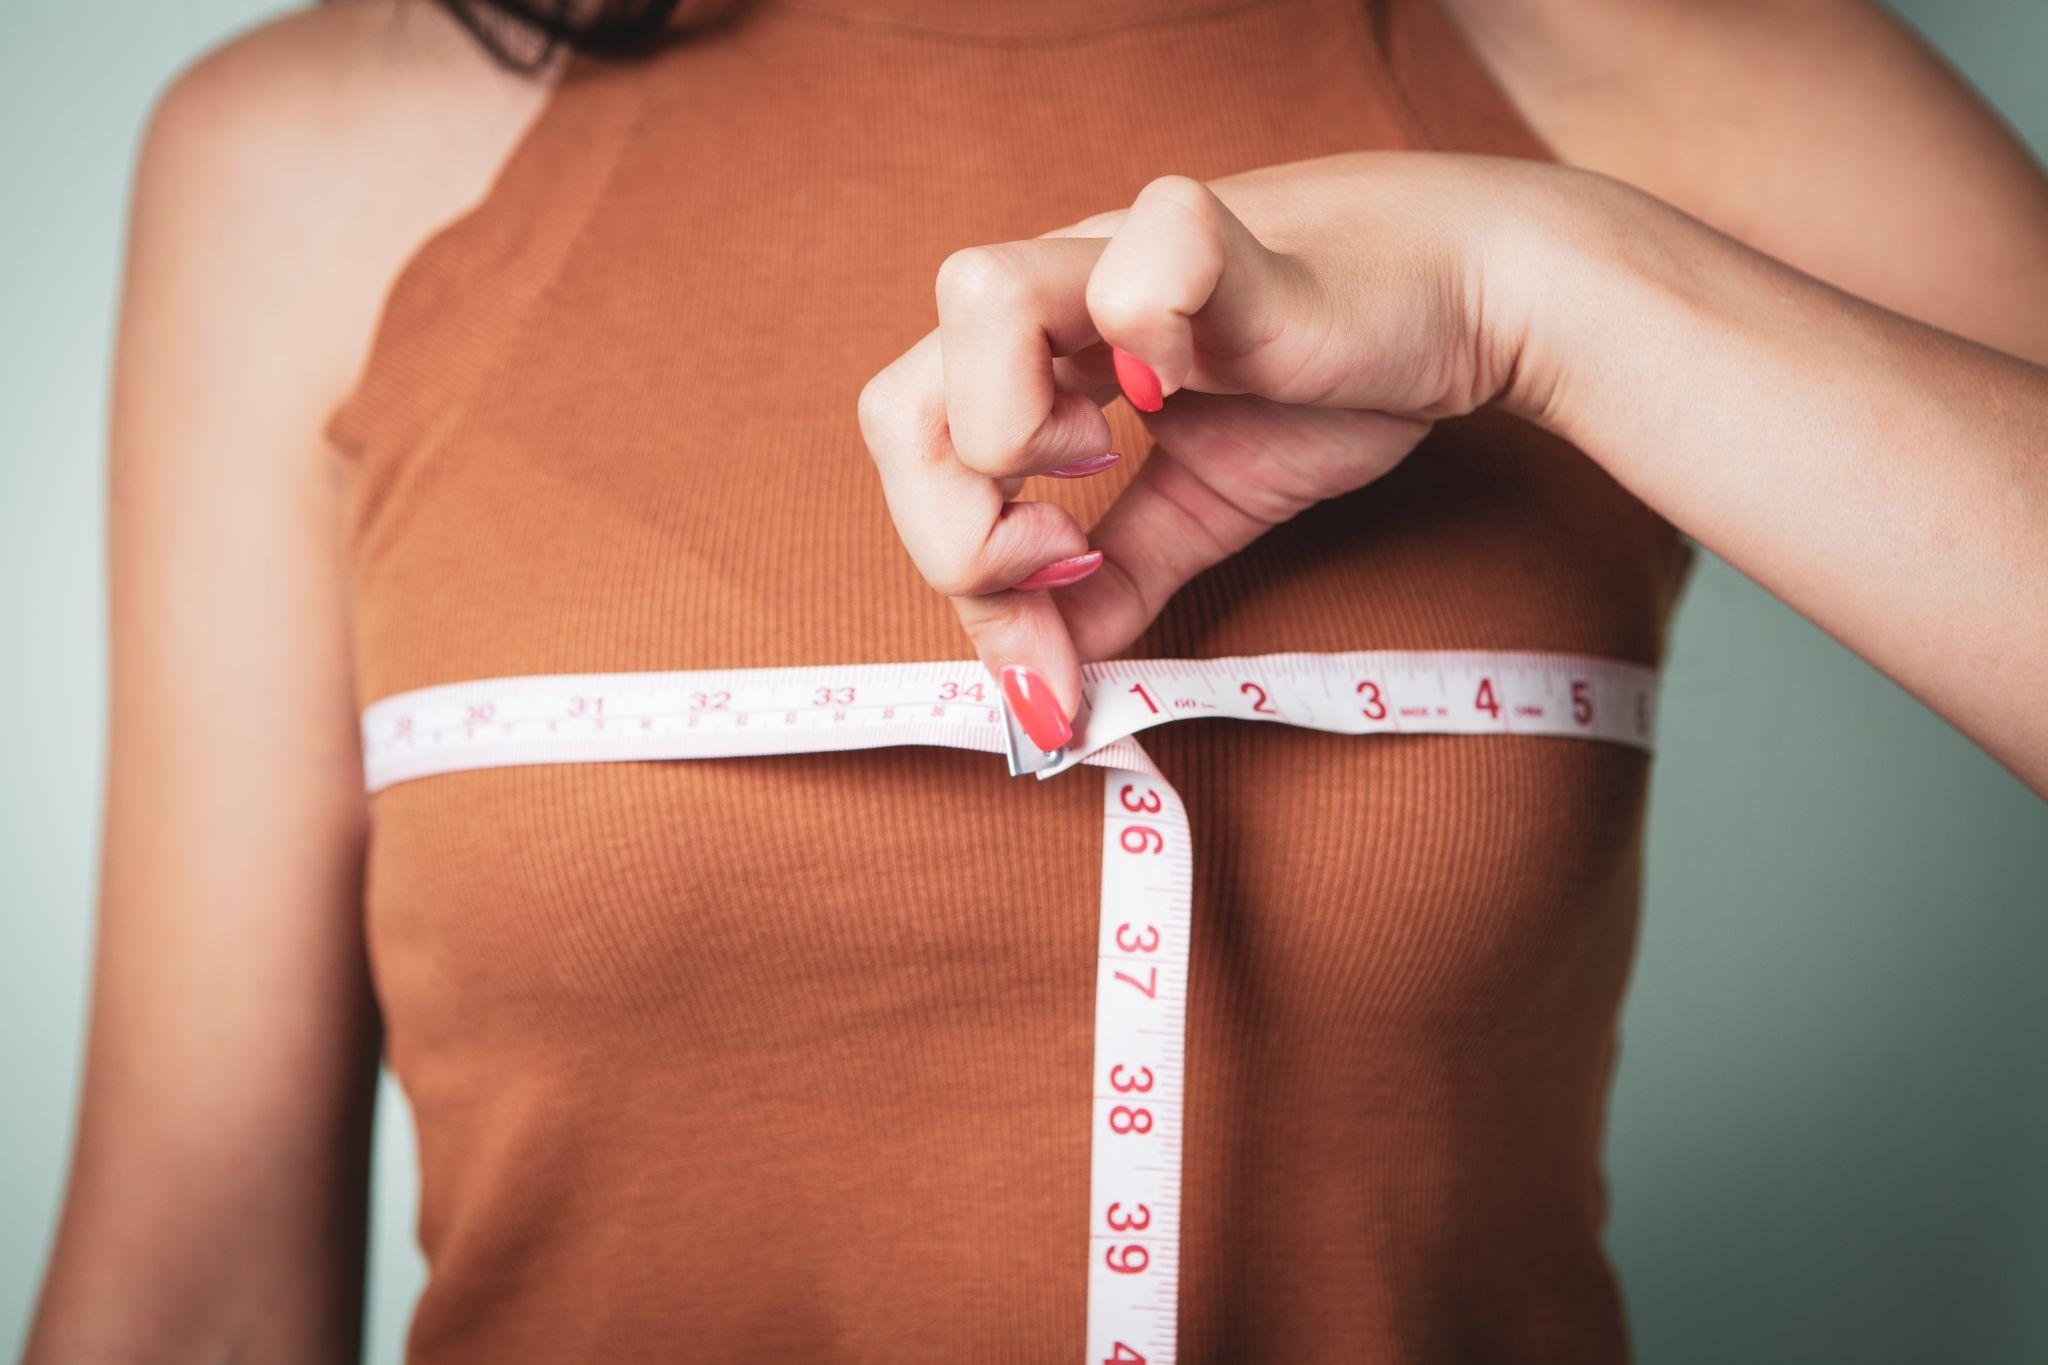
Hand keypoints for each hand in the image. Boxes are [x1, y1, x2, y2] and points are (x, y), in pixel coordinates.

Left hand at [857, 152, 1573, 747]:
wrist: (1467, 302)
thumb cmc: (1329, 384)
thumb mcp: (1199, 510)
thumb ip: (1120, 583)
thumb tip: (1049, 684)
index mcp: (1036, 360)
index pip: (913, 458)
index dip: (954, 570)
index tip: (1049, 656)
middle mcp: (1054, 292)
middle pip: (894, 402)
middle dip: (953, 527)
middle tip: (1060, 564)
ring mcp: (1120, 246)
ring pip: (969, 296)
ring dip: (1015, 421)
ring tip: (1104, 455)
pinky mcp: (1212, 228)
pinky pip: (1130, 268)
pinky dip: (1143, 336)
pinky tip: (1188, 388)